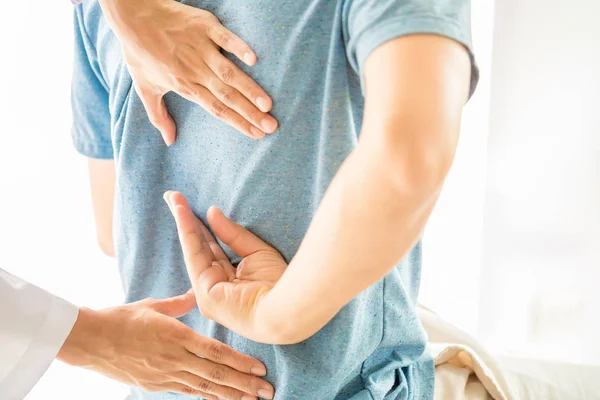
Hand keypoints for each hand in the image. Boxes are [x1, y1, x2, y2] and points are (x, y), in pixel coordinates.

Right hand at [57, 292, 274, 399]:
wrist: (90, 341)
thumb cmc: (122, 318)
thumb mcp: (153, 305)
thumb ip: (179, 302)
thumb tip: (198, 291)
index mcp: (177, 336)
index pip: (215, 353)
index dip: (240, 362)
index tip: (260, 368)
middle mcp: (174, 359)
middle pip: (216, 375)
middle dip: (244, 385)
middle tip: (267, 391)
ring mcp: (165, 375)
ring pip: (204, 388)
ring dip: (230, 395)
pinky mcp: (156, 385)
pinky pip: (187, 392)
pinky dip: (207, 397)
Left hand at [98, 0, 277, 143]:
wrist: (132, 16)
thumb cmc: (139, 52)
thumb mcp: (145, 88)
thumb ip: (159, 116)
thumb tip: (168, 141)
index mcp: (185, 85)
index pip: (216, 109)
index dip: (237, 123)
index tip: (257, 135)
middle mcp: (195, 70)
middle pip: (227, 96)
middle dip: (250, 113)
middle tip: (271, 126)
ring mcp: (201, 48)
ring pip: (229, 73)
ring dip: (249, 89)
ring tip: (268, 104)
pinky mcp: (204, 27)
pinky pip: (224, 38)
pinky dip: (238, 47)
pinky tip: (253, 60)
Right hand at [163, 191, 286, 343]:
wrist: (287, 307)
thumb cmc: (279, 284)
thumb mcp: (257, 252)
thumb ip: (233, 235)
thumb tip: (212, 212)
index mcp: (230, 282)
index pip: (213, 249)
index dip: (202, 227)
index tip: (193, 206)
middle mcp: (216, 287)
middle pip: (198, 247)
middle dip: (186, 221)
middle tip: (172, 197)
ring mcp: (208, 293)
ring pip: (193, 248)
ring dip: (182, 220)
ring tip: (172, 196)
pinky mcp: (205, 293)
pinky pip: (194, 253)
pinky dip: (186, 229)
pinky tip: (181, 211)